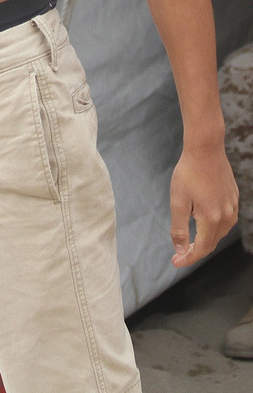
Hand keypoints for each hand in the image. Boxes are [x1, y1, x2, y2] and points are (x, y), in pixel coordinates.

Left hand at [170, 141, 237, 267]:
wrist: (205, 148)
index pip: (202, 249)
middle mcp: (226, 216)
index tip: (175, 263)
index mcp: (211, 218)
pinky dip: (213, 226)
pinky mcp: (234, 197)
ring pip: (219, 233)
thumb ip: (179, 228)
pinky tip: (203, 220)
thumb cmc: (188, 173)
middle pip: (211, 243)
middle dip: (195, 250)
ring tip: (190, 236)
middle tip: (179, 253)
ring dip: (205, 238)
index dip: (188, 258)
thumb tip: (181, 250)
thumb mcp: (178, 201)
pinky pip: (226, 220)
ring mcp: (232, 206)